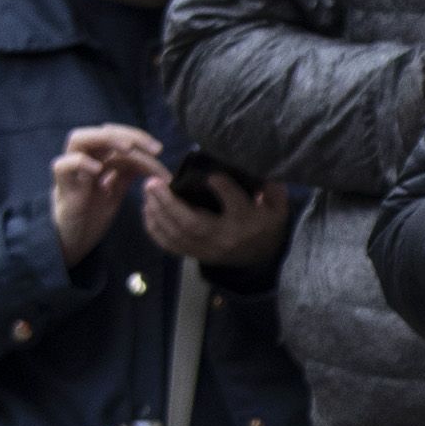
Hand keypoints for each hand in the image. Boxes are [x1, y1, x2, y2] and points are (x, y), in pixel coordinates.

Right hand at [48, 122, 164, 261]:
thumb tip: (151, 159)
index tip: (159, 150)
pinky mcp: (62, 187)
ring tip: (128, 149)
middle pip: (101, 132)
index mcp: (97, 158)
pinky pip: (62, 166)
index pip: (117, 136)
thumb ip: (127, 173)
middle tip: (155, 149)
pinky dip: (80, 162)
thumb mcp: (116, 190)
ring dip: (105, 139)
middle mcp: (83, 159)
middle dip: (130, 135)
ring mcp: (71, 171)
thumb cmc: (93, 213)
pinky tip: (98, 169)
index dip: (139, 139)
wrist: (74, 238)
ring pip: (78, 139)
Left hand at [140, 165, 296, 270]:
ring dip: (157, 213)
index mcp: (247, 222)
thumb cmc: (266, 224)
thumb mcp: (277, 206)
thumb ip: (271, 188)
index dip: (223, 188)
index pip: (234, 204)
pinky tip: (147, 211)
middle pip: (193, 223)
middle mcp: (224, 237)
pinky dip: (155, 230)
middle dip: (169, 203)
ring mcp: (207, 249)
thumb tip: (258, 167)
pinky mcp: (196, 254)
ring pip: (177, 234)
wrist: (261, 258)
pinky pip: (171, 245)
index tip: (211, 175)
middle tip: (153, 182)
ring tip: (146, 191)